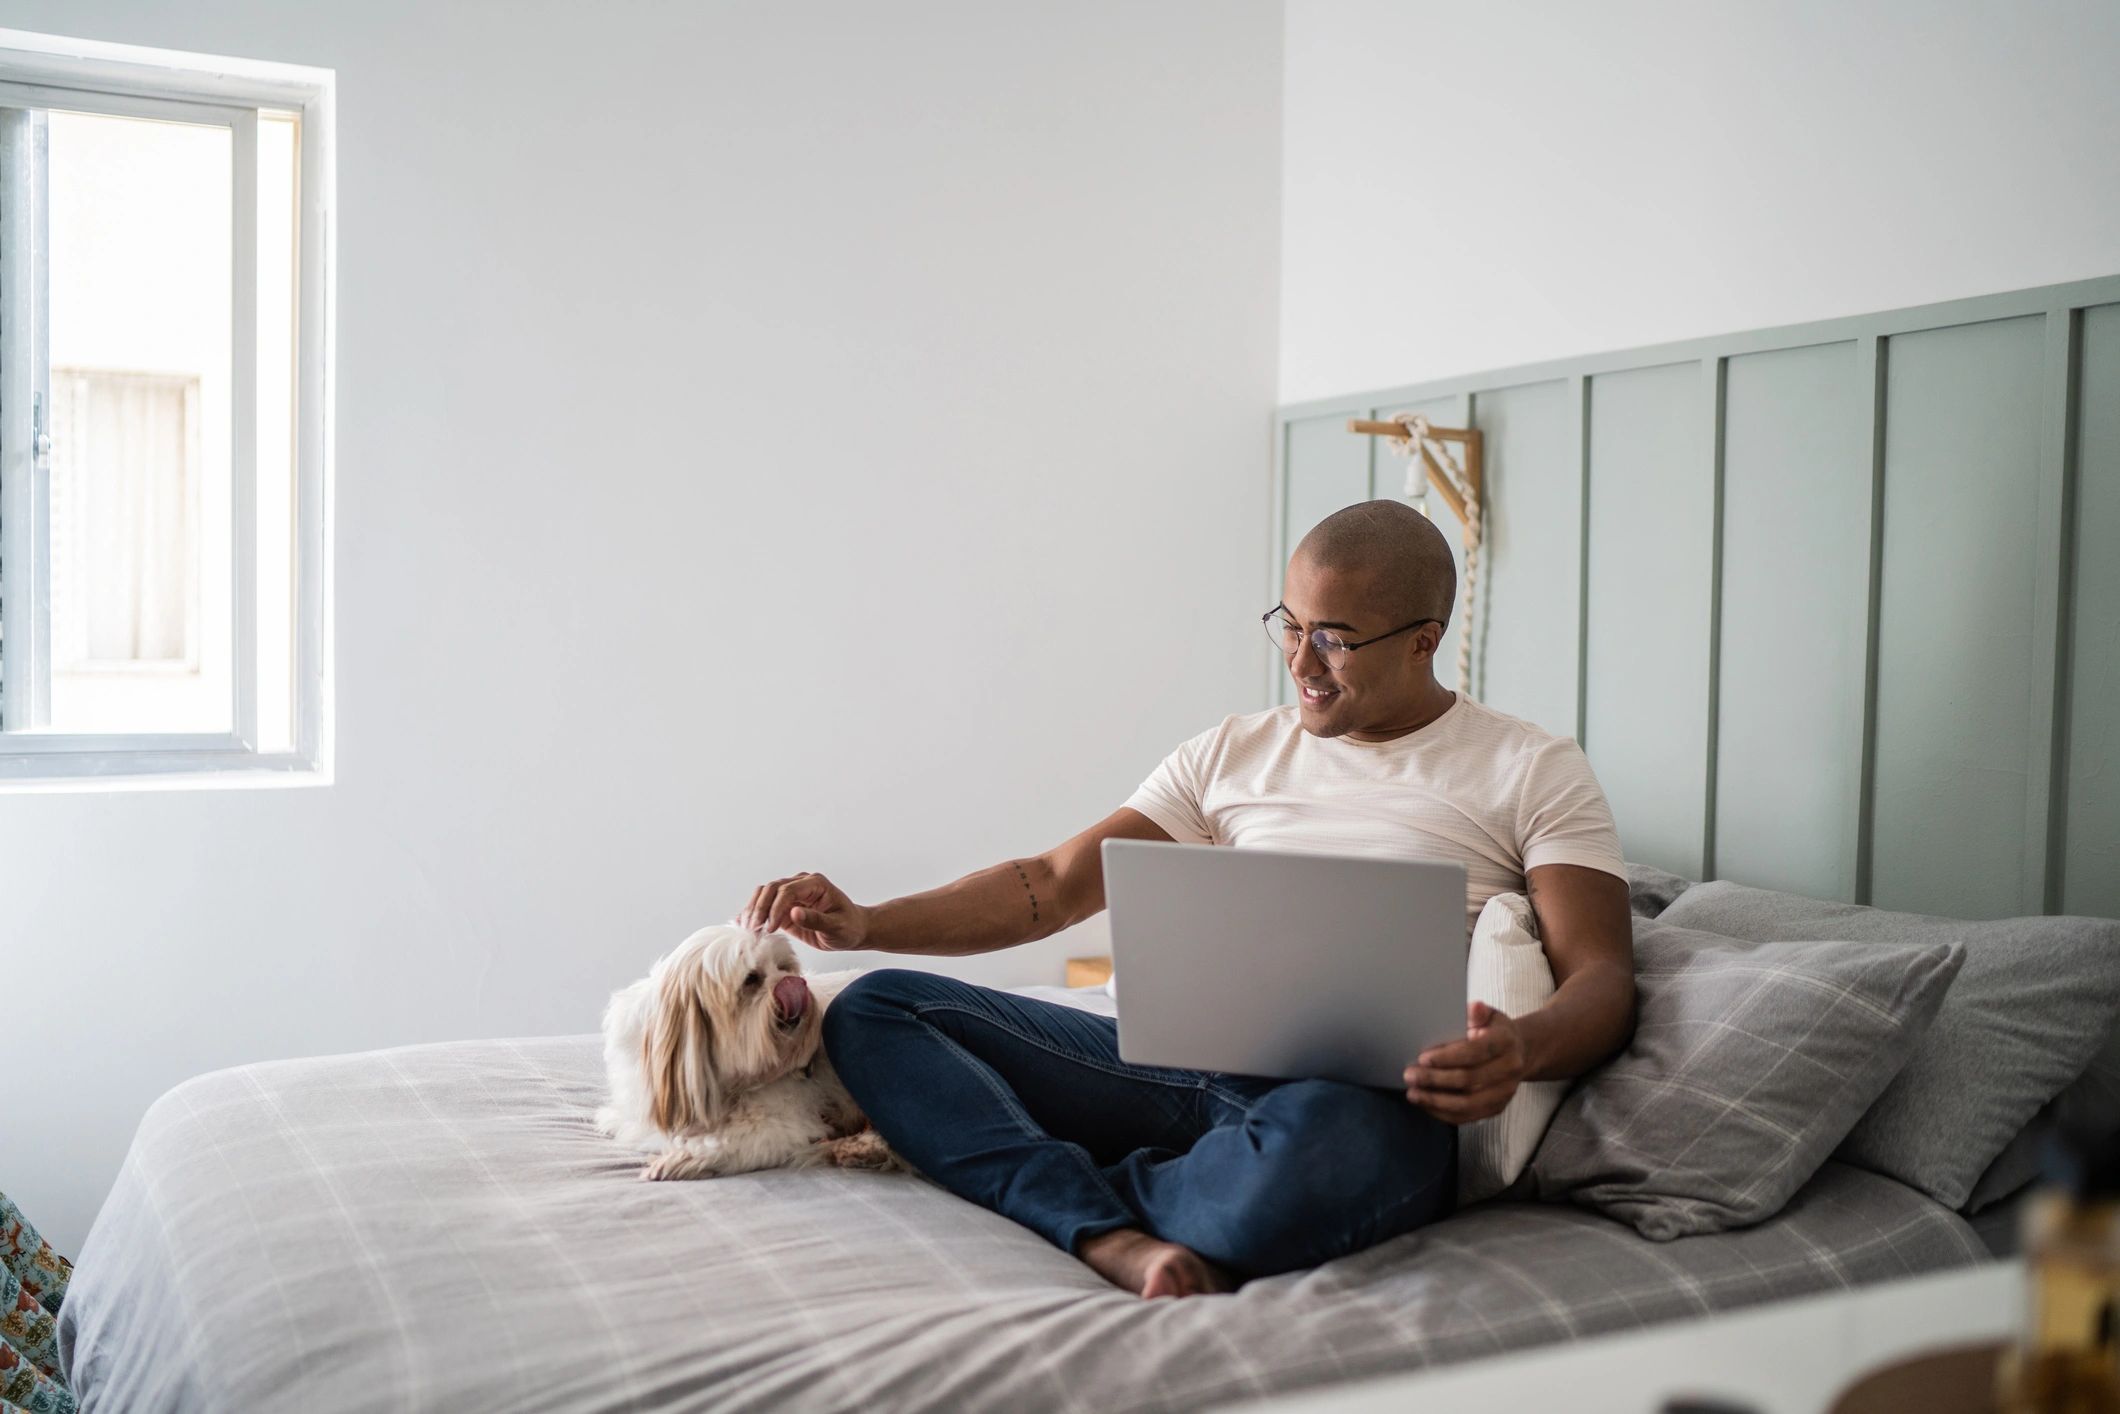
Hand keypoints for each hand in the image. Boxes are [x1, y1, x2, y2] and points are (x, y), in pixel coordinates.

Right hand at [739, 872, 871, 951]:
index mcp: (815, 884)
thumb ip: (816, 920)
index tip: (770, 928)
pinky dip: (753, 914)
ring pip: (764, 894)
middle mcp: (801, 884)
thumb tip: (794, 913)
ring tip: (748, 930)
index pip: (787, 890)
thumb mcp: (837, 927)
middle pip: (771, 889)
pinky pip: (765, 906)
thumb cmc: (849, 927)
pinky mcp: (784, 907)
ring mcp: (791, 894)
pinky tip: (743, 924)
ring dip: (753, 910)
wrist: (853, 930)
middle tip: (754, 930)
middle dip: (760, 908)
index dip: (775, 908)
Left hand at [1404, 1000, 1526, 1124]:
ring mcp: (1505, 1092)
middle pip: (1469, 1080)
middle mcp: (1510, 1069)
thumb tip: (1474, 1008)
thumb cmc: (1493, 1031)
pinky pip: (1468, 1117)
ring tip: (1413, 1093)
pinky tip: (1426, 1104)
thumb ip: (1478, 1013)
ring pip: (1468, 1103)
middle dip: (1435, 1079)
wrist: (1518, 1052)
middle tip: (1410, 1075)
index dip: (1448, 1057)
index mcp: (1506, 1042)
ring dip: (1437, 1101)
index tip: (1423, 1058)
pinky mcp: (1497, 1108)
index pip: (1476, 1051)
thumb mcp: (1489, 1015)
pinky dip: (1444, 1113)